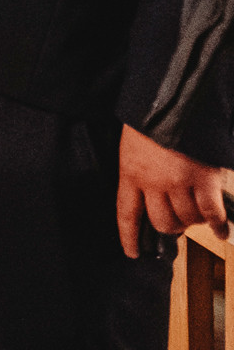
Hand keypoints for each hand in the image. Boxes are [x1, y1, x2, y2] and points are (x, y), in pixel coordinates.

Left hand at [117, 124, 230, 257]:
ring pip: (188, 219)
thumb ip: (142, 167)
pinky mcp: (204, 178)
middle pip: (162, 222)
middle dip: (172, 228)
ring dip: (195, 222)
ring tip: (199, 216)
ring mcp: (179, 181)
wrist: (173, 96)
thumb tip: (154, 192)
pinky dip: (219, 225)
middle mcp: (152, 182)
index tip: (133, 253)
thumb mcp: (134, 142)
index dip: (129, 237)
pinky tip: (222, 231)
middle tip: (179, 225)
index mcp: (130, 171)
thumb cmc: (151, 116)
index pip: (126, 213)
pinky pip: (212, 212)